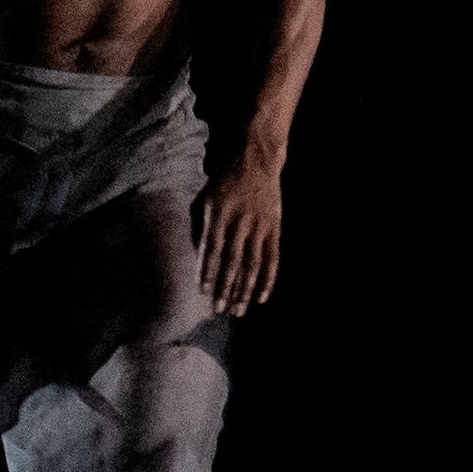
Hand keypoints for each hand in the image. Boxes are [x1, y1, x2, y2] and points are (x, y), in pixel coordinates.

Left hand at [197, 162, 286, 313]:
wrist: (256, 160)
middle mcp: (239, 221)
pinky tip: (262, 297)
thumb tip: (198, 257)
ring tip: (238, 310)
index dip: (207, 271)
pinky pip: (272, 258)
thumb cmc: (224, 182)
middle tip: (219, 309)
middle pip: (232, 261)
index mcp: (218, 214)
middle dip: (225, 287)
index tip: (203, 292)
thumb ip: (198, 227)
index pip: (211, 249)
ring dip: (245, 289)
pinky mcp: (274, 228)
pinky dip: (268, 279)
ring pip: (252, 263)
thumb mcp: (203, 199)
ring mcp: (259, 225)